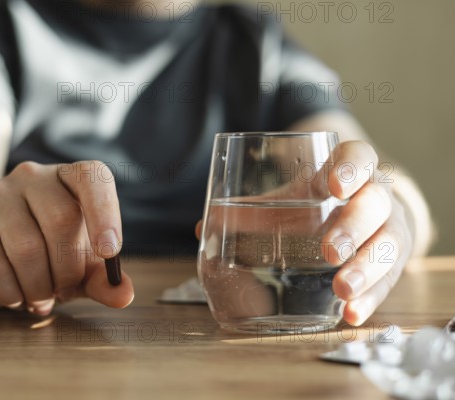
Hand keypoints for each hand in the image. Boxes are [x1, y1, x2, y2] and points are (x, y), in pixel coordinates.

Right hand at [0, 161, 133, 314]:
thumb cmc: (44, 256)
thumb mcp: (79, 268)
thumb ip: (102, 279)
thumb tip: (123, 293)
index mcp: (69, 178)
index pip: (92, 178)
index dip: (105, 213)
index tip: (110, 252)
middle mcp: (33, 176)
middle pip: (62, 220)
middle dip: (68, 269)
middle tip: (65, 291)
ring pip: (27, 247)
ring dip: (39, 286)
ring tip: (41, 298)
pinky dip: (10, 292)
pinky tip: (15, 296)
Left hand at [194, 140, 413, 325]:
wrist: (362, 214)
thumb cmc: (319, 202)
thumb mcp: (292, 198)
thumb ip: (255, 209)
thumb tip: (205, 226)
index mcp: (348, 172)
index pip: (359, 157)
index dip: (351, 168)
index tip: (334, 187)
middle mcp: (376, 197)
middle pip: (375, 204)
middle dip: (354, 227)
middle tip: (329, 251)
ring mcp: (390, 229)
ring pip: (390, 244)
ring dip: (367, 268)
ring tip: (342, 290)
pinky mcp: (393, 262)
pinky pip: (390, 280)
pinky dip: (372, 298)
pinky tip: (352, 314)